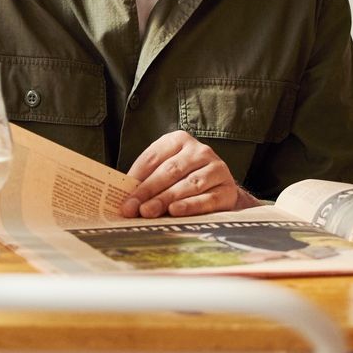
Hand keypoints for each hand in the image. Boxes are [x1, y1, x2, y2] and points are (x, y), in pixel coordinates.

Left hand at [119, 131, 258, 218]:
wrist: (220, 191)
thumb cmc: (184, 181)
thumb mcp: (165, 173)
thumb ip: (146, 181)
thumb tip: (125, 200)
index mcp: (179, 140)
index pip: (153, 158)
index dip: (137, 179)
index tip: (125, 199)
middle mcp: (200, 150)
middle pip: (170, 171)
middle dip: (149, 191)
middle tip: (133, 209)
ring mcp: (216, 168)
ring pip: (188, 184)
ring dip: (166, 199)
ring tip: (149, 212)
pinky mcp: (227, 188)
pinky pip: (207, 199)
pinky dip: (190, 206)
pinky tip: (175, 211)